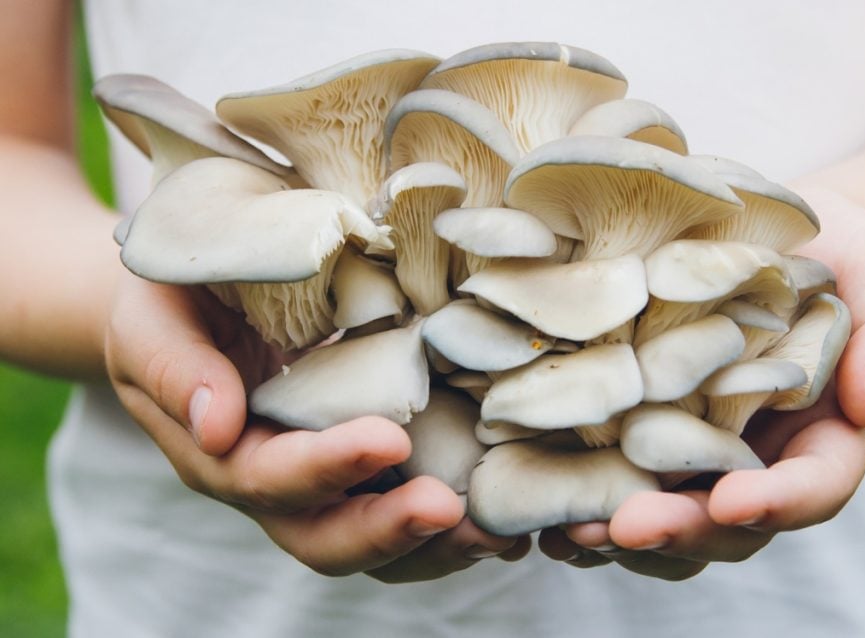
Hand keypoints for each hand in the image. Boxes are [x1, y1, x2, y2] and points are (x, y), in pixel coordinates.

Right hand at [104, 273, 523, 580]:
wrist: (190, 307)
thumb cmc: (168, 303)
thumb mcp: (153, 319)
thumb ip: (175, 368)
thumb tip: (216, 425)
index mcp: (221, 453)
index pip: (270, 478)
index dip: (327, 465)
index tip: (389, 438)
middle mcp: (276, 485)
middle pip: (326, 538)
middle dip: (388, 529)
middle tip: (452, 511)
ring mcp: (324, 482)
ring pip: (375, 541)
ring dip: (437, 544)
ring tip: (499, 531)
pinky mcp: (365, 464)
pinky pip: (406, 505)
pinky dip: (454, 519)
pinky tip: (506, 510)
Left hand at [540, 187, 864, 579]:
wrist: (772, 235)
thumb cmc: (842, 254)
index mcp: (823, 440)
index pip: (812, 489)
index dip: (776, 503)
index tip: (733, 500)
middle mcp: (757, 461)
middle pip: (726, 522)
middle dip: (678, 529)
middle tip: (623, 527)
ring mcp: (696, 451)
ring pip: (667, 515)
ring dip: (618, 530)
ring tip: (569, 528)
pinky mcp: (642, 426)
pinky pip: (617, 477)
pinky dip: (582, 494)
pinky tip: (538, 497)